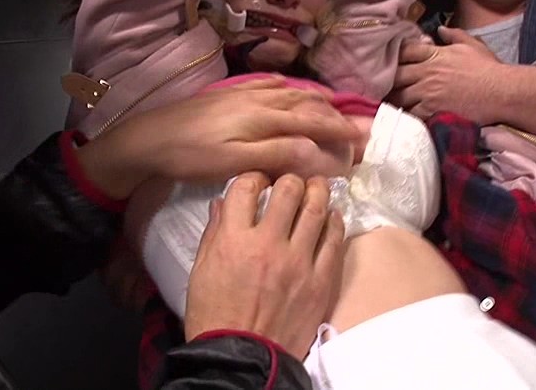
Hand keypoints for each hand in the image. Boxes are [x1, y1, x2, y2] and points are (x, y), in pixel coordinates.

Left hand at [76, 77, 359, 198]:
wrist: (147, 138)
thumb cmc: (192, 157)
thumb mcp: (235, 162)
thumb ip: (278, 154)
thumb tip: (318, 152)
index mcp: (264, 119)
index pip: (312, 122)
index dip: (338, 130)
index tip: (361, 140)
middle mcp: (258, 101)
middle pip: (304, 104)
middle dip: (332, 114)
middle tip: (353, 125)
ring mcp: (241, 95)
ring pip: (287, 92)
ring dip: (312, 97)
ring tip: (331, 102)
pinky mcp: (226, 95)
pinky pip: (262, 83)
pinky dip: (282, 84)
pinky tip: (285, 84)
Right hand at [184, 173, 344, 360]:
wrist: (242, 357)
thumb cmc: (215, 316)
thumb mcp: (201, 271)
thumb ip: (214, 233)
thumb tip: (221, 203)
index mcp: (233, 240)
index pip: (247, 187)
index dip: (254, 177)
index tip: (260, 181)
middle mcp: (267, 244)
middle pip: (288, 190)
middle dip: (291, 179)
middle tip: (293, 182)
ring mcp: (298, 262)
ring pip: (316, 209)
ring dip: (318, 192)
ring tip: (317, 188)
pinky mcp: (320, 280)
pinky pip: (335, 240)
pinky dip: (334, 222)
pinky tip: (331, 217)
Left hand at [388, 26, 507, 121]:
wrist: (501, 92)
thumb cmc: (489, 68)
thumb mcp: (472, 45)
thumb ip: (454, 35)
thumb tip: (440, 30)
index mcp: (434, 55)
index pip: (405, 50)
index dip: (395, 55)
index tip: (391, 61)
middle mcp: (427, 72)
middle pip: (395, 75)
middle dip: (388, 80)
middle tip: (383, 86)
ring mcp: (428, 92)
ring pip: (399, 96)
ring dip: (394, 99)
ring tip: (389, 103)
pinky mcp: (432, 110)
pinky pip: (410, 113)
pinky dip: (405, 115)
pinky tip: (402, 117)